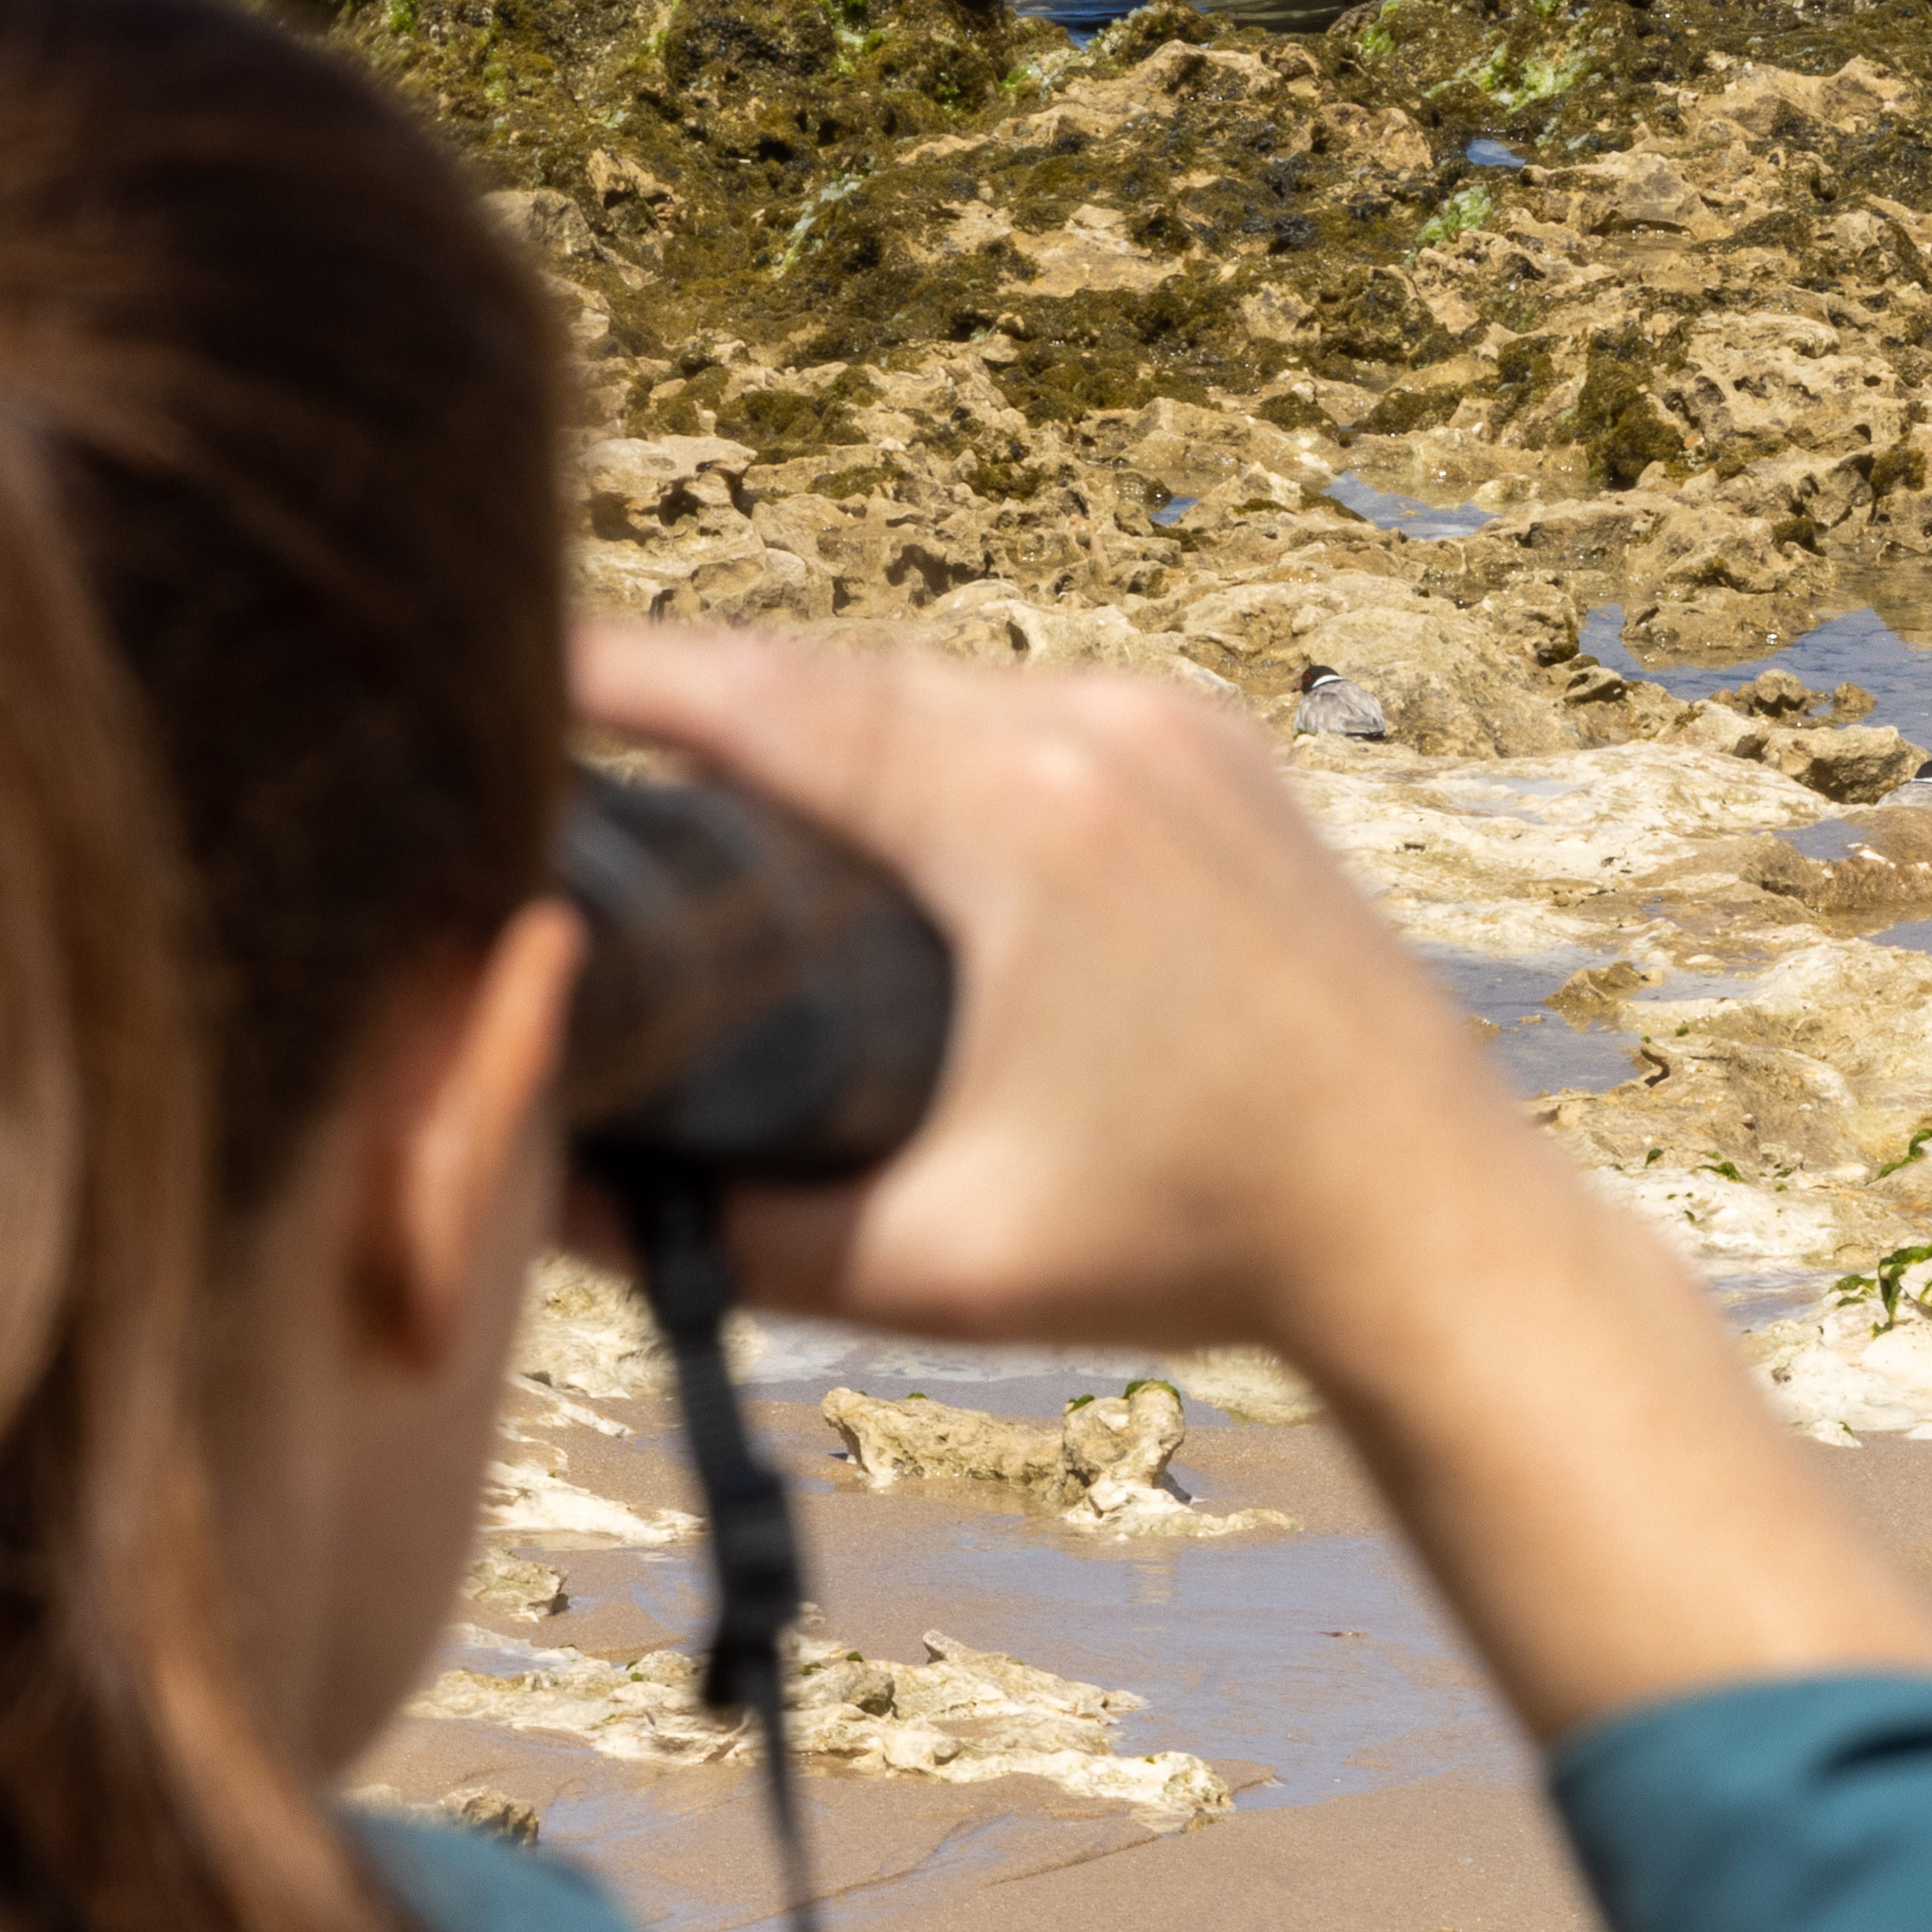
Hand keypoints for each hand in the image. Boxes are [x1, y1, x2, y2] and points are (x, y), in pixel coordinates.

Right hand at [568, 622, 1931, 1734]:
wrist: (1431, 1224)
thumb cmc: (1186, 1249)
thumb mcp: (930, 1263)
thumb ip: (722, 1238)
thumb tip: (535, 1200)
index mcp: (1025, 817)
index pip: (768, 699)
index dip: (622, 676)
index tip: (499, 668)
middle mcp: (1102, 730)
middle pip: (841, 672)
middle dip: (698, 688)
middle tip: (553, 715)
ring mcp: (1174, 727)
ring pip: (936, 679)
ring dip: (815, 708)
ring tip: (682, 746)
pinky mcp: (1215, 753)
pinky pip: (1025, 705)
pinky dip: (923, 729)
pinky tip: (853, 778)